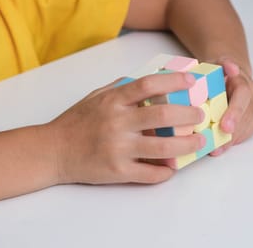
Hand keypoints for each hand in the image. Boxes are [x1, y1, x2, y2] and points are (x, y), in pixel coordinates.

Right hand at [48, 72, 205, 184]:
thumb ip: (121, 87)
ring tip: (198, 142)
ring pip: (163, 147)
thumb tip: (148, 80)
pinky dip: (166, 172)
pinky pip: (150, 173)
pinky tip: (174, 167)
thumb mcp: (95, 96)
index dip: (174, 80)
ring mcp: (118, 148)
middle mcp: (117, 123)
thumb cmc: (75, 122)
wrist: (52, 151)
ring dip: (187, 145)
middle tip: (199, 115)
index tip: (191, 80)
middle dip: (189, 115)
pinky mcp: (117, 171)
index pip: (148, 84)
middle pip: (163, 116)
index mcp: (113, 101)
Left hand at [209, 57, 252, 155]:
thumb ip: (223, 64)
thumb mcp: (216, 63)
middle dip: (234, 132)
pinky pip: (249, 130)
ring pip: (249, 124)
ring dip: (234, 139)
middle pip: (247, 114)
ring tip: (218, 150)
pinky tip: (224, 147)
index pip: (243, 95)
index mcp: (242, 80)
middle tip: (219, 146)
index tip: (225, 127)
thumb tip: (231, 67)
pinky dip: (237, 140)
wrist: (230, 73)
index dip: (235, 112)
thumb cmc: (220, 71)